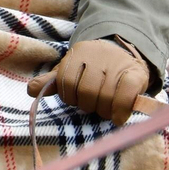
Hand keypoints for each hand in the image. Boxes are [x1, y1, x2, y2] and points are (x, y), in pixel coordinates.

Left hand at [27, 37, 149, 126]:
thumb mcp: (70, 69)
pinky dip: (120, 110)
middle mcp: (99, 55)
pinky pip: (125, 97)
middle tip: (92, 104)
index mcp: (79, 53)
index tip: (77, 97)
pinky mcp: (136, 75)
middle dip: (87, 104)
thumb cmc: (93, 67)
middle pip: (86, 92)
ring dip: (103, 110)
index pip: (66, 82)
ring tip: (105, 108)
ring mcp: (118, 64)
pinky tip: (118, 117)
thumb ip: (52, 81)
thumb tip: (31, 90)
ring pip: (105, 98)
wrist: (125, 52)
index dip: (70, 96)